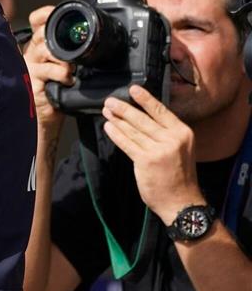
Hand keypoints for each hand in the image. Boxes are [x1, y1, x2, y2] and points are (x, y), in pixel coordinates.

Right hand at [22, 6, 72, 132]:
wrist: (47, 114)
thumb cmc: (57, 89)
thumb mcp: (62, 66)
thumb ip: (68, 51)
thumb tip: (88, 39)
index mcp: (39, 45)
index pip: (37, 20)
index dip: (45, 13)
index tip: (57, 14)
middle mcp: (31, 52)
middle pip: (42, 33)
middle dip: (60, 40)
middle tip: (73, 54)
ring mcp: (30, 66)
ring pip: (46, 50)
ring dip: (64, 59)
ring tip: (71, 70)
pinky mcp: (31, 80)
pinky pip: (48, 70)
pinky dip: (62, 74)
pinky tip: (67, 81)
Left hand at [102, 85, 203, 224]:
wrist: (182, 202)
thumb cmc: (179, 175)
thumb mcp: (181, 149)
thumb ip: (166, 133)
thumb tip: (142, 116)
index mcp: (183, 133)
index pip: (160, 111)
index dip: (145, 99)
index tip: (133, 89)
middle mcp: (172, 139)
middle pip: (142, 119)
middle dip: (123, 108)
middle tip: (110, 101)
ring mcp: (159, 150)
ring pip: (132, 130)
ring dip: (117, 119)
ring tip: (107, 111)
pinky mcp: (146, 160)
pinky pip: (126, 143)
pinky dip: (116, 134)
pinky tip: (108, 126)